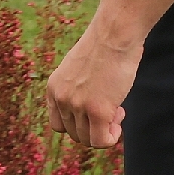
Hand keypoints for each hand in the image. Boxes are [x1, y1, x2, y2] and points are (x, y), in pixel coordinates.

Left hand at [45, 26, 142, 146]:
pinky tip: (119, 118)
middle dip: (94, 127)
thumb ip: (76, 91)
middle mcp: (61, 98)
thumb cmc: (103, 47)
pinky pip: (102, 141)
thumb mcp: (78, 71)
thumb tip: (88, 118)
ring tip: (116, 109)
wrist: (114, 33)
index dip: (79, 124)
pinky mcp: (97, 111)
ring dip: (105, 130)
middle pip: (74, 134)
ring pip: (88, 140)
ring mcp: (77, 106)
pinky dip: (112, 138)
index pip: (59, 125)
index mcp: (53, 88)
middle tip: (111, 108)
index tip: (94, 112)